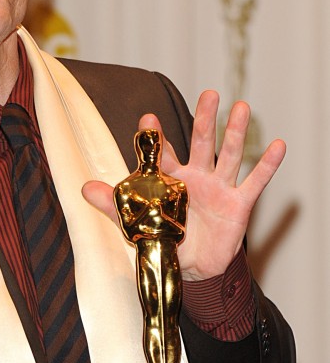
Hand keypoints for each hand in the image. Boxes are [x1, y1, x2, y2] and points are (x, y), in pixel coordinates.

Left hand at [83, 90, 285, 280]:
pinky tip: (278, 144)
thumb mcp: (136, 224)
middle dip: (205, 119)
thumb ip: (113, 205)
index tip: (147, 117)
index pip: (162, 153)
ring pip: (229, 155)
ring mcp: (219, 188)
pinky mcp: (238, 204)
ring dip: (235, 132)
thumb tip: (84, 187)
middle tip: (209, 94)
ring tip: (242, 107)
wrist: (192, 269)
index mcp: (170, 180)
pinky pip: (255, 181)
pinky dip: (267, 164)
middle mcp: (196, 177)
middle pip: (202, 142)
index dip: (155, 136)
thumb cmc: (166, 240)